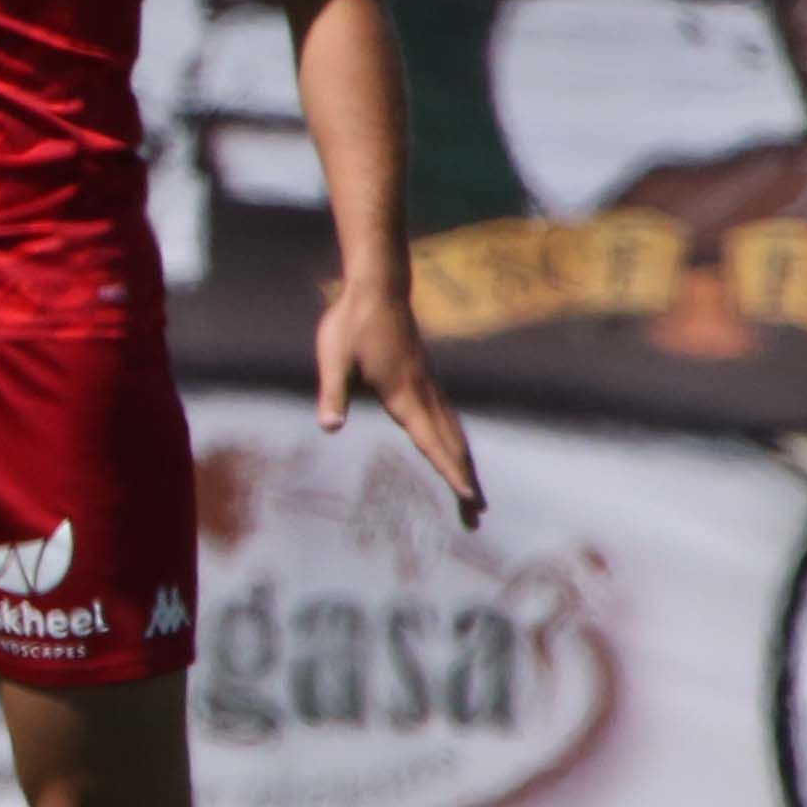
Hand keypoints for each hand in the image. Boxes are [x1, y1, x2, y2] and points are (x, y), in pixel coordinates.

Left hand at [315, 260, 483, 528]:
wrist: (377, 289)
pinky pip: (447, 418)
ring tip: (474, 495)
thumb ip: (333, 393)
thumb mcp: (333, 358)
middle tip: (478, 517)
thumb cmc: (350, 324)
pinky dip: (457, 443)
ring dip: (465, 465)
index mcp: (403, 394)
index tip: (468, 498)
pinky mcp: (425, 379)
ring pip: (454, 432)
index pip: (430, 441)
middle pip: (452, 445)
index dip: (449, 471)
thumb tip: (329, 427)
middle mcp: (423, 393)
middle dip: (465, 481)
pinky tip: (456, 451)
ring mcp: (428, 386)